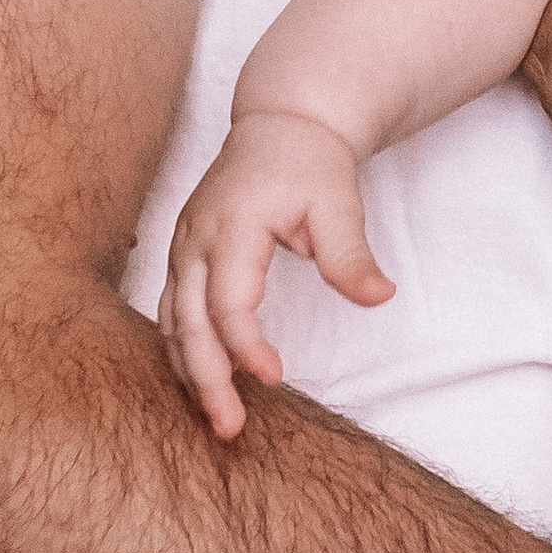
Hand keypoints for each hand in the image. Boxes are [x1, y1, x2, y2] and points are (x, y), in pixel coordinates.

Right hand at [159, 107, 393, 437]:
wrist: (281, 125)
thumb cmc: (310, 163)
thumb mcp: (338, 203)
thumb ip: (351, 255)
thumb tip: (381, 297)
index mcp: (231, 225)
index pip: (228, 300)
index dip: (246, 345)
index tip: (276, 377)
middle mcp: (194, 238)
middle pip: (187, 321)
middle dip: (206, 379)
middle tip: (230, 427)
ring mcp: (182, 247)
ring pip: (171, 321)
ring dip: (190, 371)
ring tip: (218, 418)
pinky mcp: (182, 255)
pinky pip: (172, 311)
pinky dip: (185, 349)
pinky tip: (205, 382)